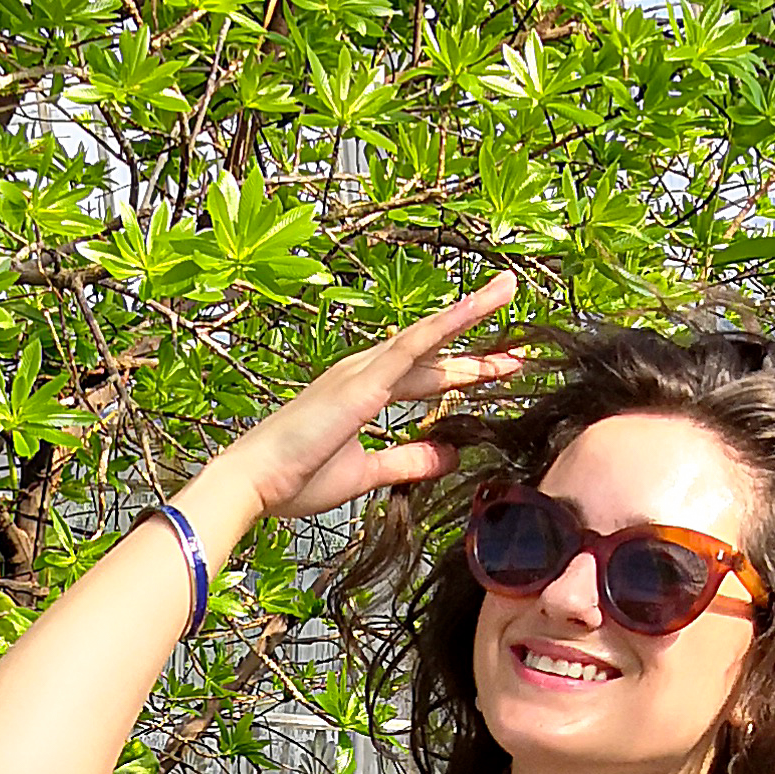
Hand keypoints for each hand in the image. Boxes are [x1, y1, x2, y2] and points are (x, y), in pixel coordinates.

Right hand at [203, 276, 528, 526]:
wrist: (253, 481)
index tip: (499, 373)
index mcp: (363, 392)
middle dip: (478, 355)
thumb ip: (408, 460)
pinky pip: (414, 343)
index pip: (425, 378)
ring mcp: (363, 370)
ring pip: (428, 336)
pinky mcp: (363, 379)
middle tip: (520, 351)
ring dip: (470, 314)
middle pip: (434, 356)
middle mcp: (364, 371)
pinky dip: (448, 322)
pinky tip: (478, 306)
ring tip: (509, 292)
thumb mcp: (367, 472)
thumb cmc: (296, 479)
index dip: (463, 374)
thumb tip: (450, 456)